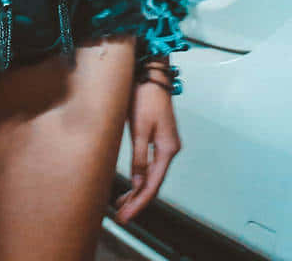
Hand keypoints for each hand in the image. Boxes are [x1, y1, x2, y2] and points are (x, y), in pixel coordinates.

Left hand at [112, 76, 179, 224]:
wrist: (151, 74)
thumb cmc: (144, 97)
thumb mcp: (139, 129)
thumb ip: (139, 158)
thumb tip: (138, 183)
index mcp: (168, 149)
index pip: (153, 185)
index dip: (139, 203)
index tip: (126, 217)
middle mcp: (170, 149)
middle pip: (154, 183)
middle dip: (138, 201)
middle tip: (121, 217)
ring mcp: (166, 144)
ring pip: (152, 176)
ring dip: (138, 191)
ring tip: (122, 205)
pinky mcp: (159, 139)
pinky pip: (151, 165)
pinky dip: (141, 178)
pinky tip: (131, 185)